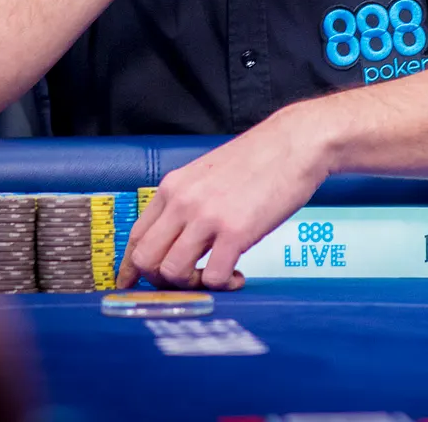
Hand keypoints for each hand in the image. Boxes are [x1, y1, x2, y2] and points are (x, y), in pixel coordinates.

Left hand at [117, 107, 331, 290]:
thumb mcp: (208, 174)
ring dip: (192, 285)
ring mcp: (207, 216)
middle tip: (188, 280)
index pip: (136, 236)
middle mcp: (183, 201)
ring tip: (216, 276)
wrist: (295, 142)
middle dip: (161, 281)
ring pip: (172, 272)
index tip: (134, 283)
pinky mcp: (235, 231)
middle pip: (146, 259)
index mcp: (173, 186)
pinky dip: (223, 285)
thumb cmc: (260, 159)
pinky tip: (238, 275)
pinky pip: (214, 277)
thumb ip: (188, 202)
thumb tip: (179, 238)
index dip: (132, 267)